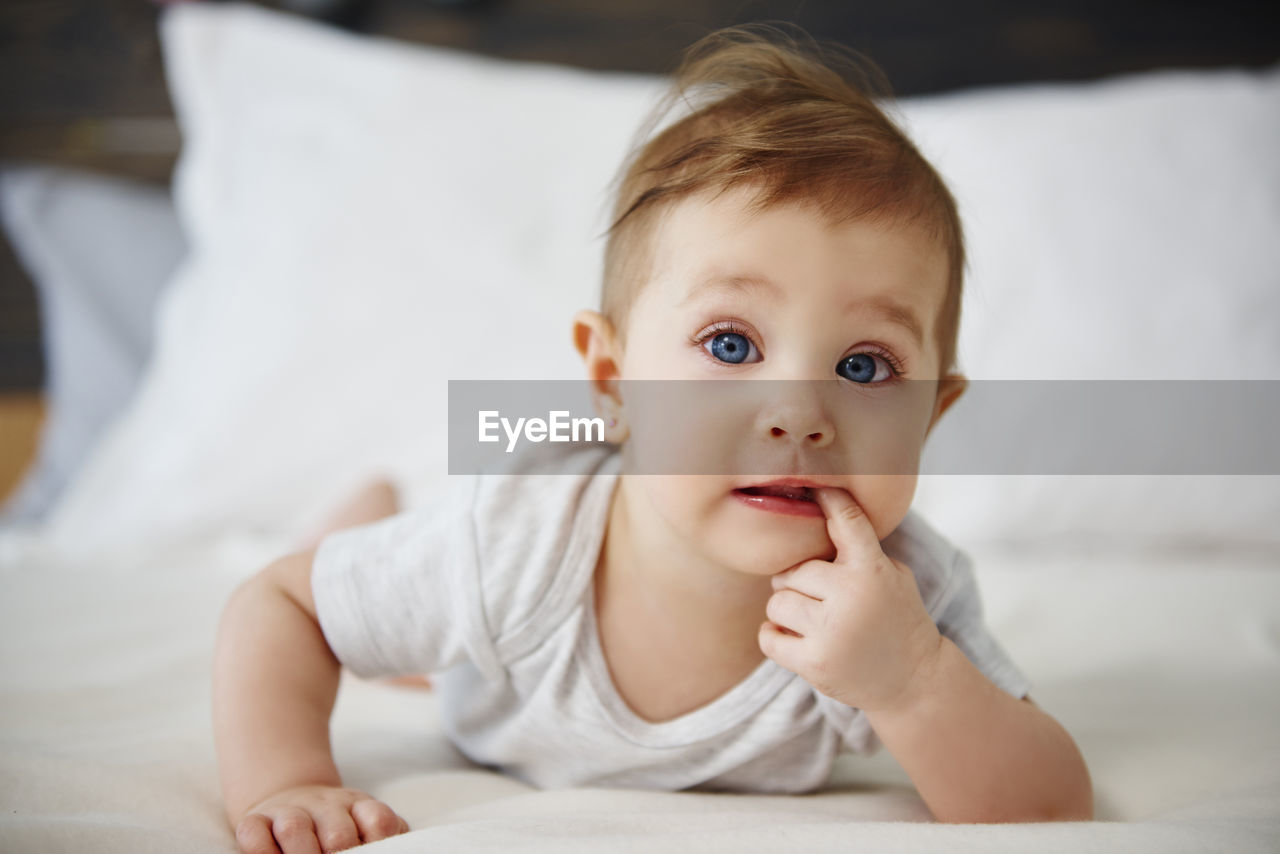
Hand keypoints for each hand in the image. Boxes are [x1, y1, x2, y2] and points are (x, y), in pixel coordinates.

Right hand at [234, 784, 408, 853]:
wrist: (292, 798)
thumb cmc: (339, 826)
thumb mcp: (369, 824)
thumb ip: (386, 837)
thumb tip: (409, 849)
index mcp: (360, 807)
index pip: (380, 823)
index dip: (378, 845)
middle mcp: (326, 806)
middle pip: (338, 834)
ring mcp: (289, 811)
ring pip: (294, 828)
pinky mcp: (256, 820)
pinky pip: (253, 833)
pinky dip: (260, 850)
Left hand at [758, 488, 942, 712]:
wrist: (914, 681)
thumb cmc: (897, 619)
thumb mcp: (893, 576)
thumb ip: (859, 552)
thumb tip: (814, 516)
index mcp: (873, 570)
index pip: (846, 522)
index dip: (830, 501)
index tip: (817, 490)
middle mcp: (850, 597)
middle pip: (794, 571)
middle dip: (799, 584)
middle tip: (818, 598)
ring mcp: (831, 632)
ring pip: (776, 602)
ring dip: (786, 610)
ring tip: (810, 620)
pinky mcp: (814, 663)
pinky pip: (768, 637)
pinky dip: (775, 635)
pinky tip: (794, 637)